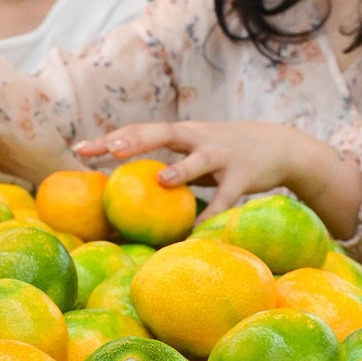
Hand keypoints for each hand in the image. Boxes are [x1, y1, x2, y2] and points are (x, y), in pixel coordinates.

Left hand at [74, 119, 361, 233]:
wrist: (283, 146)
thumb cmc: (228, 152)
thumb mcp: (197, 150)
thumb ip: (168, 162)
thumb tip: (129, 187)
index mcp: (183, 132)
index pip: (141, 130)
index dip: (110, 137)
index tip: (79, 148)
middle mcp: (199, 138)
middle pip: (162, 133)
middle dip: (135, 140)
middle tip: (108, 150)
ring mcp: (224, 154)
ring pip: (199, 160)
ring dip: (181, 168)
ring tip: (160, 179)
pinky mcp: (244, 175)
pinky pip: (226, 198)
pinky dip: (214, 213)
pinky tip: (199, 231)